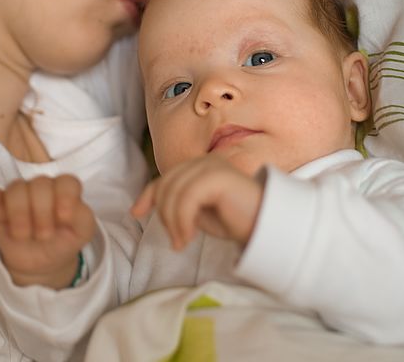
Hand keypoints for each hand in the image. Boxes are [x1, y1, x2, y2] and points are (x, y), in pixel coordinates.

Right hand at [0, 175, 95, 288]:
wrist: (43, 260)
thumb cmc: (65, 239)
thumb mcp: (82, 233)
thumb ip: (84, 219)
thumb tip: (71, 210)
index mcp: (66, 190)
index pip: (66, 181)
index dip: (65, 197)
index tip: (63, 218)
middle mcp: (43, 188)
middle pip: (40, 184)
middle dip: (42, 212)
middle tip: (44, 235)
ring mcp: (19, 195)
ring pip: (16, 188)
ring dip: (19, 213)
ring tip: (24, 235)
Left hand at [131, 154, 263, 249]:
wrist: (267, 224)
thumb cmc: (236, 219)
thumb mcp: (200, 212)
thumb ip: (180, 203)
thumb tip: (153, 206)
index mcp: (200, 167)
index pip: (165, 177)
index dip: (148, 194)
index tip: (136, 213)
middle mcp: (205, 161)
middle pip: (166, 185)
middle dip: (164, 215)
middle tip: (176, 241)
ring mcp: (212, 166)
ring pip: (173, 193)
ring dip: (172, 222)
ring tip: (182, 242)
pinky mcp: (218, 176)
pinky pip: (186, 199)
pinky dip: (181, 221)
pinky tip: (188, 237)